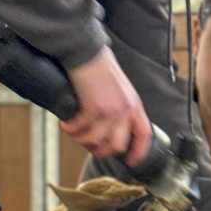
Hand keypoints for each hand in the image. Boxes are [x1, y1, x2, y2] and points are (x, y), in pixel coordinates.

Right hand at [60, 47, 151, 163]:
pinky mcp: (94, 107)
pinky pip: (82, 129)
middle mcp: (126, 109)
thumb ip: (119, 105)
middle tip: (89, 145)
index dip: (139, 151)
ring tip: (73, 133)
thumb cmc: (97, 64)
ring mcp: (111, 110)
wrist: (85, 49)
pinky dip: (71, 130)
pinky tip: (66, 125)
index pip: (144, 135)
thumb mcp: (119, 87)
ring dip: (82, 140)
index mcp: (134, 105)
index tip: (131, 161)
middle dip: (101, 150)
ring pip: (97, 141)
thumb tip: (111, 125)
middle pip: (118, 145)